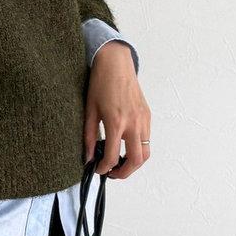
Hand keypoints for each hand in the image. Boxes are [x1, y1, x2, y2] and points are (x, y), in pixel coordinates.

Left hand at [83, 40, 150, 178]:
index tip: (98, 169)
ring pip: (145, 153)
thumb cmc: (100, 82)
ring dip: (134, 163)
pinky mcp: (147, 115)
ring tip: (120, 162)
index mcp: (116, 122)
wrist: (115, 62)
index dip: (105, 168)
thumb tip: (88, 156)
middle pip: (135, 160)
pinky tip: (125, 145)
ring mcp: (143, 119)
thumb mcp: (89, 109)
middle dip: (124, 173)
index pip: (113, 156)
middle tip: (112, 173)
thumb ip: (89, 136)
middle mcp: (133, 123)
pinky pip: (147, 139)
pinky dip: (139, 148)